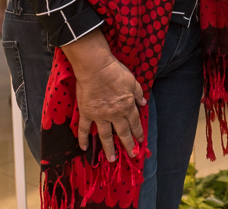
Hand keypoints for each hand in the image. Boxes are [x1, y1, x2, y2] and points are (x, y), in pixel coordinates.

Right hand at [63, 31, 145, 161]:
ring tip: (112, 159)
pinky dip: (83, 139)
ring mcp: (99, 115)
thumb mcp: (133, 81)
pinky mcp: (86, 113)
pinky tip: (85, 149)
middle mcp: (115, 114)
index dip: (138, 132)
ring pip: (105, 135)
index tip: (141, 141)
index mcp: (127, 106)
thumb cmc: (115, 72)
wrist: (96, 69)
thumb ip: (138, 93)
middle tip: (131, 155)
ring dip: (109, 148)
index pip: (134, 122)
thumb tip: (144, 102)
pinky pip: (84, 129)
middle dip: (128, 144)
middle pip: (122, 132)